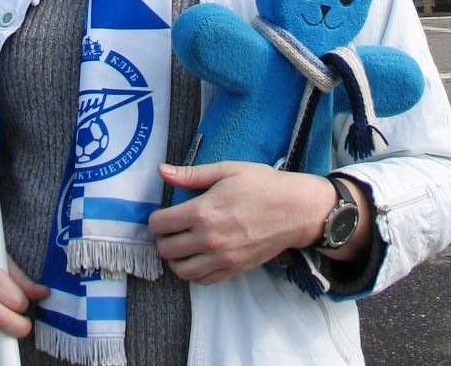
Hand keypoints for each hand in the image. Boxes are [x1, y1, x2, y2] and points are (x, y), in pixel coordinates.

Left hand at [149, 162, 337, 284]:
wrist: (295, 209)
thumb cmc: (261, 184)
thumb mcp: (226, 170)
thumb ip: (190, 174)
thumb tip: (161, 171)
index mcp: (203, 212)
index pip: (160, 225)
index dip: (156, 219)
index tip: (162, 214)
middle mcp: (209, 239)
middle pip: (165, 249)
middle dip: (162, 238)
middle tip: (170, 229)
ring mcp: (222, 259)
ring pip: (180, 271)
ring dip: (175, 259)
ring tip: (181, 245)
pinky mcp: (234, 270)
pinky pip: (202, 281)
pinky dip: (193, 272)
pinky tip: (196, 257)